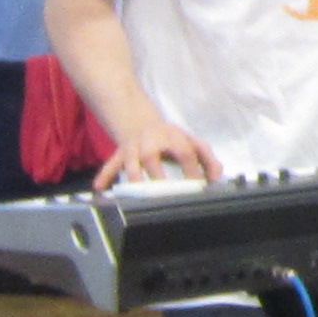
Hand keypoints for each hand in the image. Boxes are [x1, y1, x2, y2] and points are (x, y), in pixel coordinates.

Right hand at [100, 121, 219, 186]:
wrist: (140, 122)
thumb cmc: (171, 139)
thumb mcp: (191, 143)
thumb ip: (208, 159)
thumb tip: (216, 177)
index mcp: (174, 137)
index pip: (185, 152)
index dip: (192, 169)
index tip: (197, 187)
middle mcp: (152, 141)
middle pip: (152, 156)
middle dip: (157, 174)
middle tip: (164, 194)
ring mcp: (134, 148)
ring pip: (130, 163)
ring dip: (133, 178)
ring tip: (137, 194)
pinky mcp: (119, 154)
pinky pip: (110, 165)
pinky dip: (104, 176)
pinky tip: (100, 188)